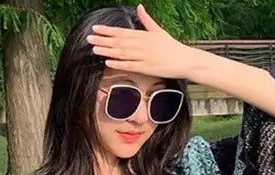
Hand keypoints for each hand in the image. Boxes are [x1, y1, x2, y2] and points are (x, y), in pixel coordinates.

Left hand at [86, 4, 200, 80]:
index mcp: (144, 35)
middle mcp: (142, 44)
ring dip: (107, 51)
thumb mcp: (159, 31)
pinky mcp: (147, 68)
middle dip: (103, 40)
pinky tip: (108, 62)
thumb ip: (147, 20)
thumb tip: (140, 6)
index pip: (122, 32)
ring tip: (95, 49)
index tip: (95, 29)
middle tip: (89, 38)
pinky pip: (130, 66)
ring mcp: (144, 57)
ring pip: (122, 53)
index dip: (107, 30)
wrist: (185, 60)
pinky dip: (119, 64)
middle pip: (119, 42)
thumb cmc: (172, 47)